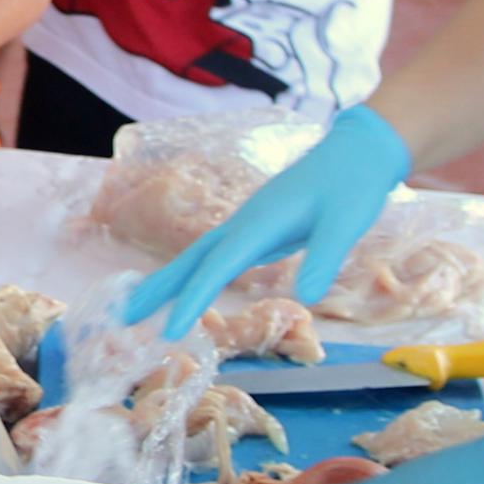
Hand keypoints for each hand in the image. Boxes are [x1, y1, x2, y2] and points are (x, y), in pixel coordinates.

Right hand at [123, 105, 414, 331]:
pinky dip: (196, 273)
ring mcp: (249, 224)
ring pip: (200, 255)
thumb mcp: (346, 223)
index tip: (169, 332)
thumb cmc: (353, 185)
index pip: (218, 266)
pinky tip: (190, 287)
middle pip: (192, 257)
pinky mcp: (257, 228)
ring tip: (141, 305)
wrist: (359, 151)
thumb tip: (307, 299)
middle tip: (124, 315)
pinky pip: (216, 255)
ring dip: (171, 280)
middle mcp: (245, 222)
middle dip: (159, 287)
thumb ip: (325, 258)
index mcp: (261, 222)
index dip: (192, 299)